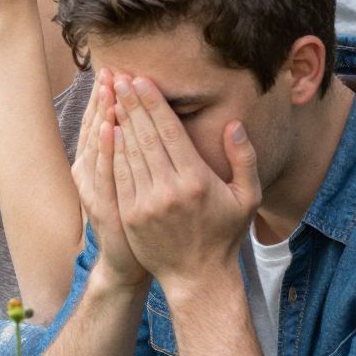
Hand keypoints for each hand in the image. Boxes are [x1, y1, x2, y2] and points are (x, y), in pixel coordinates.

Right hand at [71, 71, 146, 290]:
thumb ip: (125, 153)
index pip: (101, 123)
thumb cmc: (135, 221)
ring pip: (97, 146)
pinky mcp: (104, 207)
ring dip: (101, 115)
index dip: (105, 98)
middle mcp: (91, 174)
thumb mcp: (125, 185)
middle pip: (96, 128)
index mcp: (98, 164)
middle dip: (103, 98)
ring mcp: (94, 191)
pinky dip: (105, 150)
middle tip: (109, 69)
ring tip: (107, 88)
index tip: (114, 70)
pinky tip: (110, 128)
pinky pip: (105, 173)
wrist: (128, 264)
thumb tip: (126, 120)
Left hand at [109, 75, 258, 283]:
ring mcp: (145, 204)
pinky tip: (108, 130)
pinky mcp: (129, 215)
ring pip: (127, 153)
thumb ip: (244, 158)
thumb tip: (233, 124)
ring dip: (117, 120)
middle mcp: (169, 190)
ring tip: (110, 95)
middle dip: (130, 103)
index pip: (169, 131)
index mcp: (197, 180)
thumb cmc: (225, 234)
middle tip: (119, 77)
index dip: (152, 102)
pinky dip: (112, 151)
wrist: (197, 278)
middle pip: (144, 136)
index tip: (140, 80)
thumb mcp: (248, 197)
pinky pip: (118, 175)